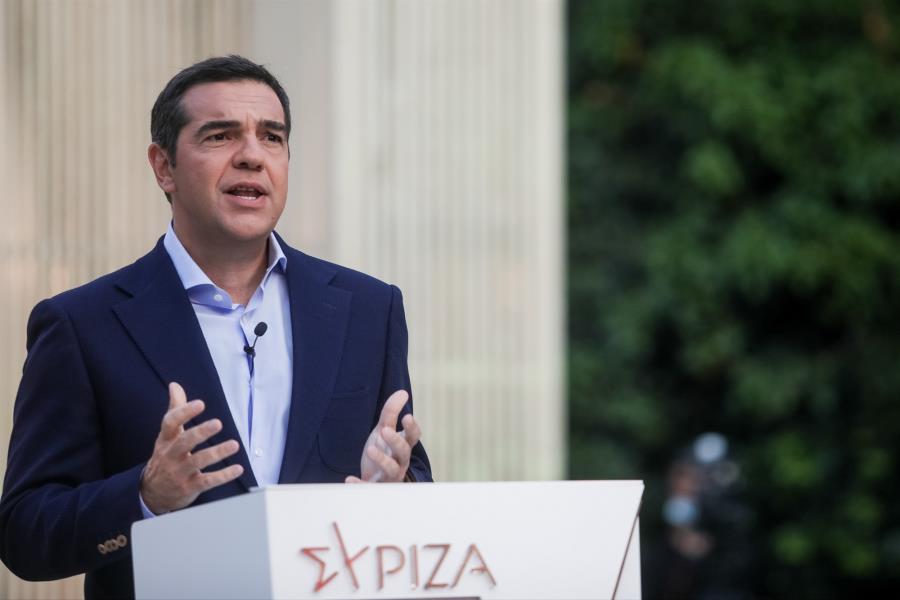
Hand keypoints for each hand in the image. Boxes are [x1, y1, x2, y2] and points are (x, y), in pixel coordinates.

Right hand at [140, 382, 243, 513]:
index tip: (200, 403)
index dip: (184, 412)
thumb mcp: (167, 435)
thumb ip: (175, 409)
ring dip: (217, 453)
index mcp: (165, 439)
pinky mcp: (190, 488)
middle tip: (218, 423)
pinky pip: (207, 481)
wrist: (152, 493)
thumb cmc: (165, 457)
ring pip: (198, 462)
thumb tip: (175, 385)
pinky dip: (223, 476)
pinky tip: (238, 469)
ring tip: (234, 444)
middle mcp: (171, 455)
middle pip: (184, 442)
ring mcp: (179, 472)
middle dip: (200, 432)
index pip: (170, 423)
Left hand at [346, 390, 420, 482]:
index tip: (407, 416)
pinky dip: (359, 484)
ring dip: (382, 460)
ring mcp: (388, 476)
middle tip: (384, 430)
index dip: (412, 428)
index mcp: (402, 446)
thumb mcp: (384, 430)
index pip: (413, 437)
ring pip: (391, 469)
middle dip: (396, 441)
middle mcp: (399, 461)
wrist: (373, 479)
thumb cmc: (383, 452)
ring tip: (370, 449)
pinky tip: (349, 479)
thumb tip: (403, 392)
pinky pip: (369, 488)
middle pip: (403, 452)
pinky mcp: (375, 487)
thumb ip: (391, 413)